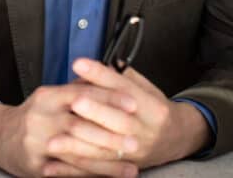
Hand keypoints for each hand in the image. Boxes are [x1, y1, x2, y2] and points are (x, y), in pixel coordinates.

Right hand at [0, 84, 139, 176]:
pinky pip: (68, 171)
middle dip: (110, 132)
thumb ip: (76, 91)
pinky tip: (113, 176)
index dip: (107, 98)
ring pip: (76, 151)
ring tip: (131, 161)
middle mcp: (40, 118)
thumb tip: (108, 78)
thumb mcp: (51, 98)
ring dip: (106, 158)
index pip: (80, 93)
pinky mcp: (36, 165)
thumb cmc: (34, 116)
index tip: (133, 103)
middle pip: (79, 124)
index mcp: (47, 97)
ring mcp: (36, 143)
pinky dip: (93, 174)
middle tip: (136, 137)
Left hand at [59, 58, 212, 168]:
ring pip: (106, 149)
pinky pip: (98, 169)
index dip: (101, 75)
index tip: (79, 64)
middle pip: (119, 120)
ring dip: (78, 145)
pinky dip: (75, 168)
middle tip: (73, 102)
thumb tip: (94, 64)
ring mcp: (136, 151)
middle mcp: (146, 129)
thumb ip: (122, 77)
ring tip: (54, 140)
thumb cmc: (154, 109)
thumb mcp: (146, 88)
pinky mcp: (125, 166)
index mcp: (153, 106)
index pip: (124, 87)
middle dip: (95, 110)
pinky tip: (55, 165)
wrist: (178, 138)